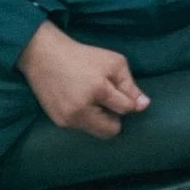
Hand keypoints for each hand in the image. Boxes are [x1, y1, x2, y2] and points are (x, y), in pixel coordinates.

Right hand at [16, 22, 148, 138]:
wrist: (45, 57)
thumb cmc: (84, 57)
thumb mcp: (115, 64)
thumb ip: (130, 86)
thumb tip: (144, 106)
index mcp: (99, 91)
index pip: (125, 109)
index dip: (129, 102)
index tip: (122, 93)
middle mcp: (81, 110)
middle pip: (110, 131)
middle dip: (115, 117)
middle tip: (108, 100)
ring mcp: (67, 119)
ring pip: (96, 131)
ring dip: (100, 119)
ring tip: (93, 98)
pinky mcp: (58, 121)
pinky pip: (82, 127)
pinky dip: (86, 118)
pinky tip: (80, 100)